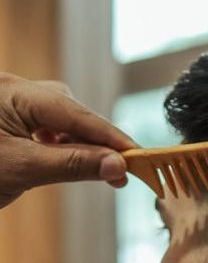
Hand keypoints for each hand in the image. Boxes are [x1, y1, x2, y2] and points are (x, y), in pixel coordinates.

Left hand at [0, 72, 137, 208]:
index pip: (78, 114)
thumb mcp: (24, 168)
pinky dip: (65, 146)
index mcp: (16, 92)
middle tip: (122, 171)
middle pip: (73, 112)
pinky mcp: (9, 120)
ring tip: (100, 170)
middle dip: (99, 142)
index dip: (112, 137)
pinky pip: (47, 127)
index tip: (139, 157)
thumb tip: (117, 164)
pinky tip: (73, 160)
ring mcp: (11, 104)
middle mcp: (15, 91)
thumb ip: (73, 164)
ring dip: (83, 144)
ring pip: (62, 121)